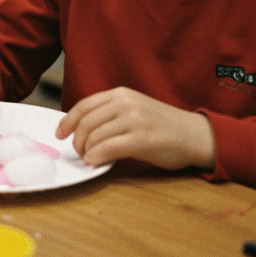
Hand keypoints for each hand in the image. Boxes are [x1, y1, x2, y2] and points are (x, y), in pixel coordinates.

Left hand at [55, 87, 215, 169]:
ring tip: (89, 158)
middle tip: (78, 152)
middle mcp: (126, 103)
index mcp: (121, 94)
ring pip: (94, 136)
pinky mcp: (142, 138)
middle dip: (76, 140)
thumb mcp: (134, 110)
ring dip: (86, 151)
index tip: (60, 133)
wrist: (196, 135)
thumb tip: (80, 130)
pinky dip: (96, 157)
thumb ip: (110, 115)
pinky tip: (95, 162)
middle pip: (86, 122)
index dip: (67, 121)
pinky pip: (108, 148)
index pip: (84, 106)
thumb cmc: (162, 126)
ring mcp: (135, 119)